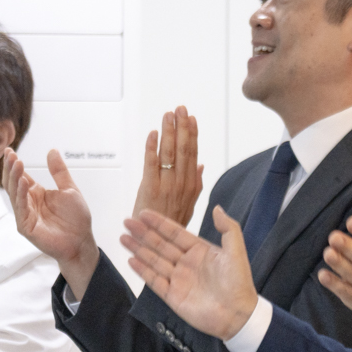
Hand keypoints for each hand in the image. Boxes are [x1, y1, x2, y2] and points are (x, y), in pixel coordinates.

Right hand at [3, 149, 99, 295]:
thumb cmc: (76, 220)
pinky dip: (20, 194)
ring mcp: (25, 215)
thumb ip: (59, 172)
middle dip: (11, 168)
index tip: (10, 150)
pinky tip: (23, 182)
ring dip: (14, 177)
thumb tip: (52, 151)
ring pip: (14, 193)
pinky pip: (20, 208)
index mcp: (36, 193)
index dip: (14, 164)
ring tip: (16, 163)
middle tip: (10, 154)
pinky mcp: (25, 226)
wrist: (82, 241)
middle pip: (13, 183)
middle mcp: (28, 203)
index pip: (20, 176)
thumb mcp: (69, 190)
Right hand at [121, 206, 257, 339]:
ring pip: (154, 260)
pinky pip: (154, 280)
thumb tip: (217, 207)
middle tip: (127, 221)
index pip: (176, 233)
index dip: (159, 223)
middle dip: (143, 233)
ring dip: (138, 249)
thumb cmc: (239, 283)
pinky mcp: (172, 296)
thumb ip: (228, 228)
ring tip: (123, 237)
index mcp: (201, 251)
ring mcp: (178, 279)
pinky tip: (130, 260)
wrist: (237, 315)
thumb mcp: (236, 252)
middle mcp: (187, 263)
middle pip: (160, 244)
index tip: (143, 213)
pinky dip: (142, 270)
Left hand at [133, 106, 204, 224]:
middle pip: (183, 150)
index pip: (193, 154)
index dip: (192, 134)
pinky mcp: (150, 188)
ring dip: (169, 131)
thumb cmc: (171, 223)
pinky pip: (151, 164)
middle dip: (182, 127)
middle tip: (180, 109)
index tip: (191, 119)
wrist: (158, 242)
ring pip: (170, 153)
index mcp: (192, 186)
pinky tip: (153, 134)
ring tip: (168, 115)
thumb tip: (200, 164)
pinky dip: (152, 147)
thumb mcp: (189, 204)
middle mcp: (181, 183)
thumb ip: (195, 182)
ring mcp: (166, 185)